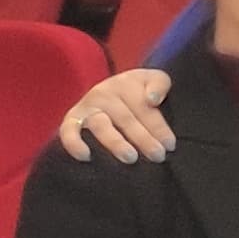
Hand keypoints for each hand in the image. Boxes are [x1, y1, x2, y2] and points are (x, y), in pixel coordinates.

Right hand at [53, 69, 172, 163]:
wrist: (110, 88)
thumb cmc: (138, 89)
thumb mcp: (153, 79)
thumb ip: (159, 85)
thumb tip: (153, 100)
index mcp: (127, 83)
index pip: (145, 108)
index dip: (159, 128)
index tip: (170, 145)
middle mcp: (105, 93)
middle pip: (126, 119)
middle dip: (144, 139)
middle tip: (157, 156)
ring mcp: (87, 106)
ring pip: (101, 126)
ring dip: (116, 142)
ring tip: (130, 158)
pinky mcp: (71, 118)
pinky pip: (68, 131)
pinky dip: (73, 143)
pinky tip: (85, 157)